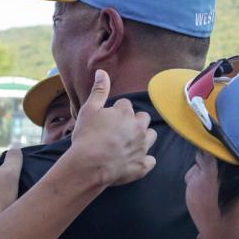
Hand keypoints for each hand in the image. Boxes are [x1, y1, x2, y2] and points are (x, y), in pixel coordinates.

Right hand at [63, 69, 156, 186]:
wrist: (89, 166)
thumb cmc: (86, 137)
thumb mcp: (88, 110)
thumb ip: (99, 91)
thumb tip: (102, 72)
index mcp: (125, 113)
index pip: (126, 105)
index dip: (116, 111)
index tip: (107, 119)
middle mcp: (138, 127)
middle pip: (143, 118)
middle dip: (134, 121)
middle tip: (119, 130)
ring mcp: (142, 147)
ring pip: (151, 136)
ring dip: (143, 137)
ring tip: (128, 143)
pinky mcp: (142, 165)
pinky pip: (150, 161)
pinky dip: (144, 160)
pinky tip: (133, 161)